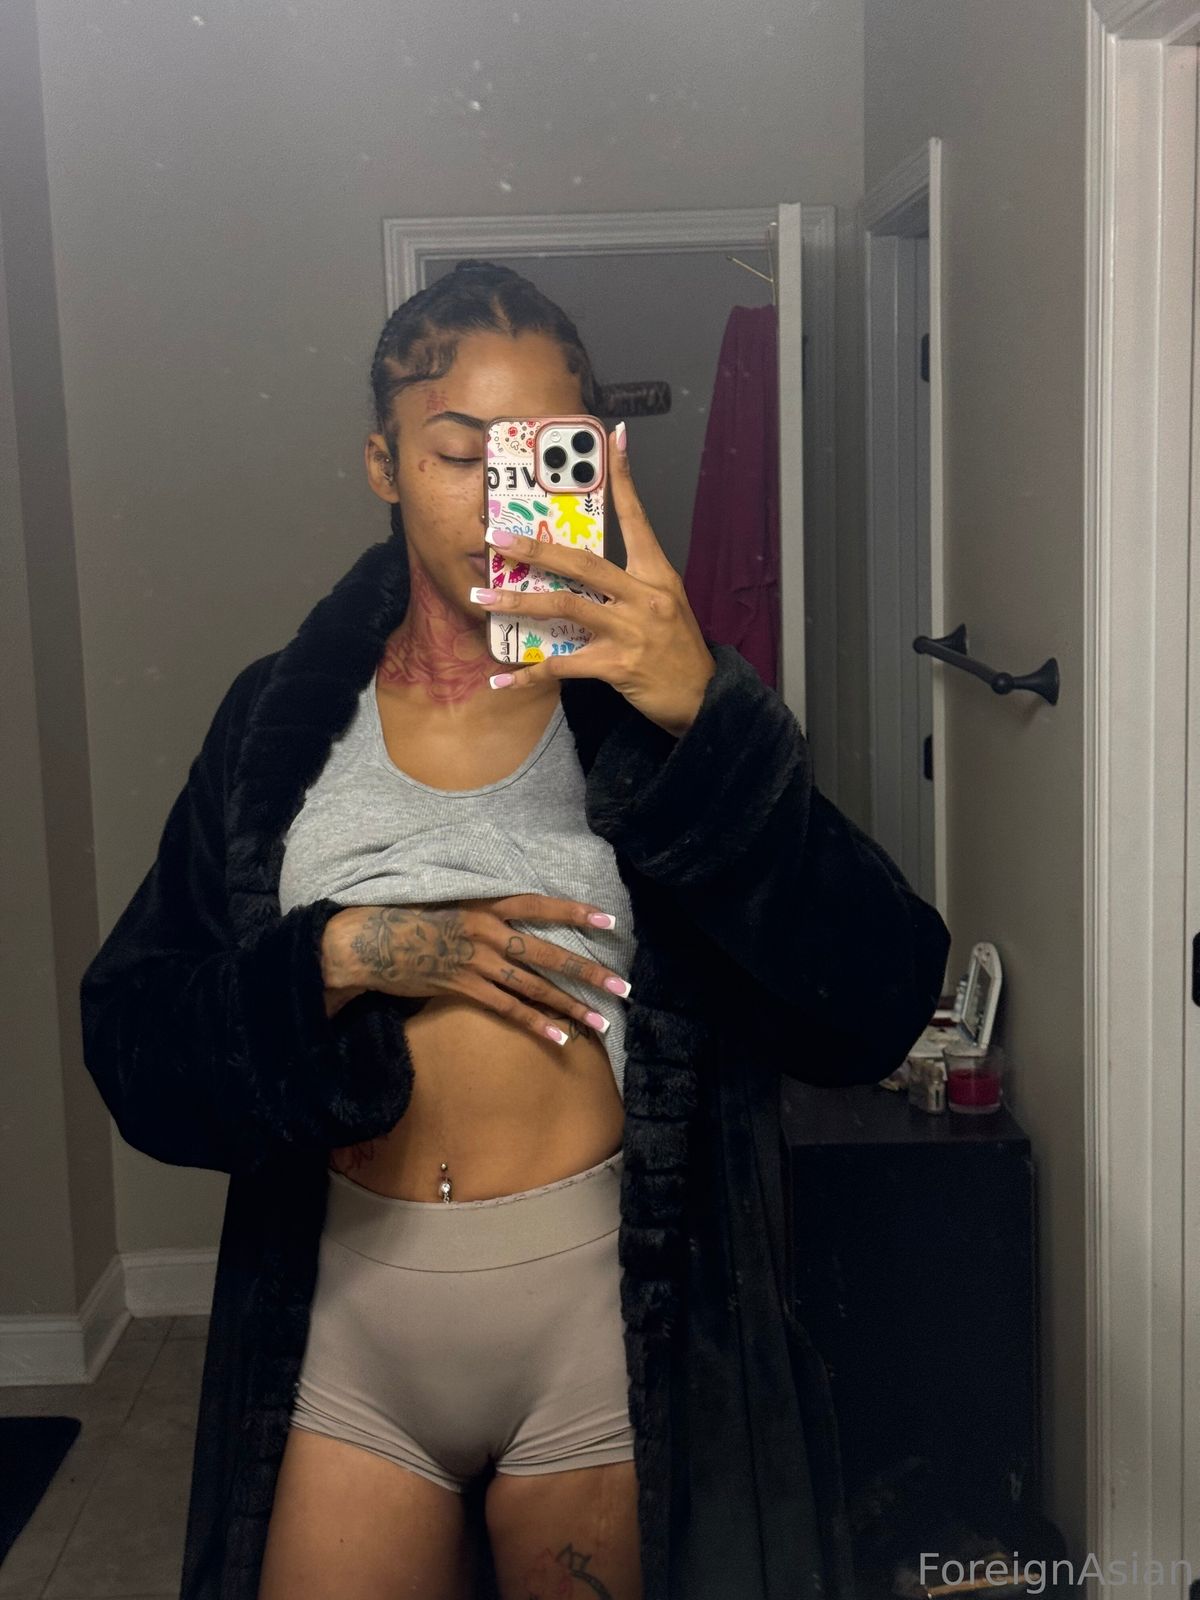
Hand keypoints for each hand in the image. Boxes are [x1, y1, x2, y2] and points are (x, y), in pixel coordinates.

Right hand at [320, 896, 630, 1047]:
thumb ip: (478, 910)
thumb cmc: (403, 917)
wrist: (365, 940)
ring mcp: (476, 962)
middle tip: (623, 985)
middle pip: (549, 953)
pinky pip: (508, 1009)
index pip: (539, 906)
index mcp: (484, 905)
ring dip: (571, 1006)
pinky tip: (560, 1038)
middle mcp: (487, 932)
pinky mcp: (462, 988)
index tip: (609, 919)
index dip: (575, 911)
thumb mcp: (446, 901)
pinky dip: (536, 1024)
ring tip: (603, 1021)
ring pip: (535, 986)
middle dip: (589, 970)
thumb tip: (506, 919)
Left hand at [470, 421, 716, 737]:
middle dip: (534, 549)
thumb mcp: (665, 603)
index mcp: (656, 574)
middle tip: (496, 536)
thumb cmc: (678, 649)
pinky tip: (503, 679)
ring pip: (564, 607)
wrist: (701, 697)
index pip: (637, 518)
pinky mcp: (616, 665)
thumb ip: (629, 583)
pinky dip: (528, 674)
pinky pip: (561, 665)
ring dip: (518, 603)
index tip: (614, 438)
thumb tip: (581, 570)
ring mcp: (629, 630)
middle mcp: (643, 596)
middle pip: (581, 562)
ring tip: (483, 599)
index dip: (624, 478)